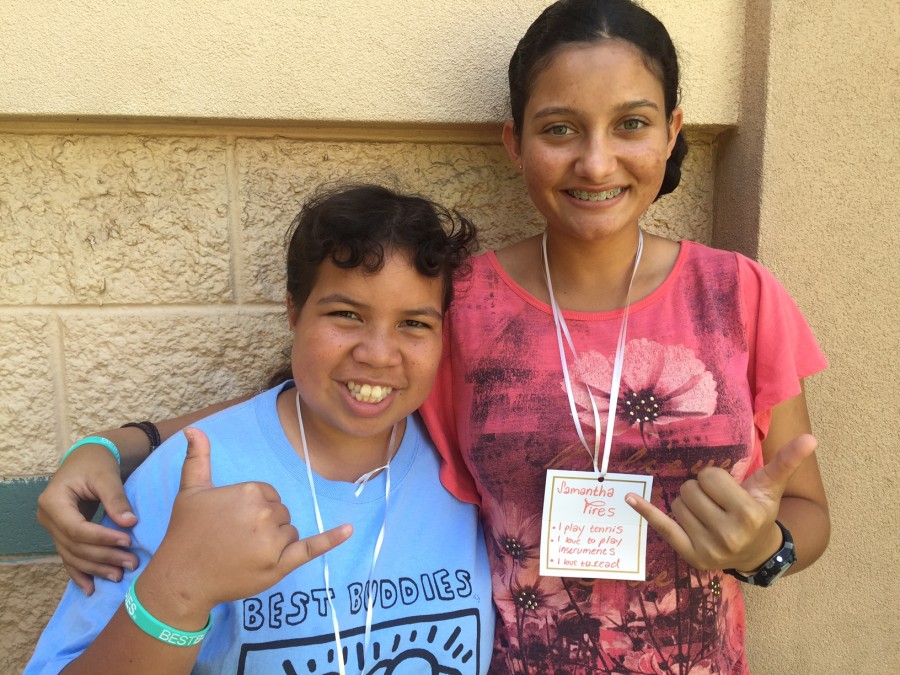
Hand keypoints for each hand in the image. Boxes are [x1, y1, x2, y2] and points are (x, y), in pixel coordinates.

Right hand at [37, 444, 138, 594]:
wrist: (88, 458)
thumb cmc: (97, 463)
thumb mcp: (106, 475)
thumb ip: (116, 499)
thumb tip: (129, 523)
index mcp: (53, 501)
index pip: (76, 529)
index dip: (101, 539)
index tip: (127, 541)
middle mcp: (48, 518)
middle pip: (74, 546)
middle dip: (103, 557)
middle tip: (131, 562)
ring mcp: (52, 528)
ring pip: (72, 555)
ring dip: (96, 568)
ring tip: (119, 576)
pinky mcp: (62, 534)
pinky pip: (69, 557)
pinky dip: (80, 573)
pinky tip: (90, 589)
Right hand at [144, 428, 351, 615]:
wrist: (181, 578)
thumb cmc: (186, 533)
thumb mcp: (190, 491)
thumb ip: (197, 458)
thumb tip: (193, 429)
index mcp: (250, 492)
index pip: (270, 495)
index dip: (253, 509)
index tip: (231, 521)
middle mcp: (264, 514)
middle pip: (282, 513)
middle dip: (264, 525)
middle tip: (234, 539)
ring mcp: (273, 542)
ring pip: (290, 532)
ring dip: (274, 542)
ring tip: (242, 552)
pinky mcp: (280, 566)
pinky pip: (311, 548)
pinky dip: (331, 540)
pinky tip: (350, 529)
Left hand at [625, 434, 817, 571]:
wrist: (755, 554)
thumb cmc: (760, 513)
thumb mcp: (771, 488)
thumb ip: (786, 462)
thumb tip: (810, 438)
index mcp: (749, 514)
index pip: (710, 476)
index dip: (715, 478)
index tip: (727, 490)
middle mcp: (728, 534)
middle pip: (689, 489)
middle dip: (700, 490)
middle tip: (716, 503)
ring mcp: (707, 548)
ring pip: (676, 503)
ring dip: (687, 503)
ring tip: (708, 514)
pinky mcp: (689, 555)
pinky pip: (661, 526)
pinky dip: (646, 511)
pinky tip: (630, 497)